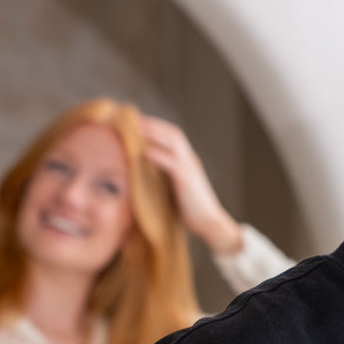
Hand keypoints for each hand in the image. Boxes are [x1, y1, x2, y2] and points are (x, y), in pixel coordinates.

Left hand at [140, 115, 242, 255]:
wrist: (210, 223)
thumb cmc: (190, 210)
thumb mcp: (175, 188)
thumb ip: (163, 177)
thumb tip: (142, 172)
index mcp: (188, 161)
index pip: (173, 136)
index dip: (156, 127)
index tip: (137, 123)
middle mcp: (190, 160)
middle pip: (173, 133)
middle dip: (153, 125)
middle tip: (132, 120)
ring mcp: (190, 169)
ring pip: (173, 142)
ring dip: (154, 134)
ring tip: (136, 129)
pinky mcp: (187, 181)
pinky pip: (172, 163)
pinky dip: (158, 155)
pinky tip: (145, 152)